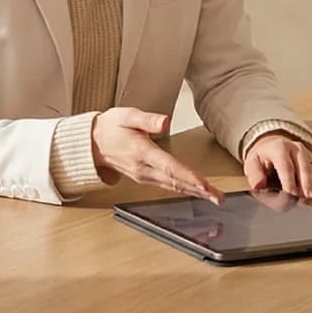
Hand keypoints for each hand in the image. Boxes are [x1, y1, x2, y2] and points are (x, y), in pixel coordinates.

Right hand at [92, 107, 223, 203]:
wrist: (93, 143)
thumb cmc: (111, 127)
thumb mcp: (127, 115)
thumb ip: (147, 119)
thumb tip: (165, 122)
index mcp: (142, 152)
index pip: (170, 167)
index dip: (189, 176)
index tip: (205, 184)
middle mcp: (143, 168)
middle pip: (175, 182)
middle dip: (199, 190)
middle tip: (218, 197)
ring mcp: (143, 176)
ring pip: (172, 187)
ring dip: (194, 192)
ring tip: (212, 196)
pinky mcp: (144, 178)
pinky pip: (166, 186)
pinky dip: (183, 190)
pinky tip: (194, 191)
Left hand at [243, 132, 311, 200]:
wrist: (273, 142)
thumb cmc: (264, 156)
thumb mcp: (253, 162)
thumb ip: (255, 175)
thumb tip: (259, 185)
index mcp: (280, 149)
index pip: (286, 166)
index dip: (289, 181)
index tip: (292, 194)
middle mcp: (297, 149)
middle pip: (305, 167)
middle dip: (307, 184)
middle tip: (309, 198)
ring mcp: (308, 154)